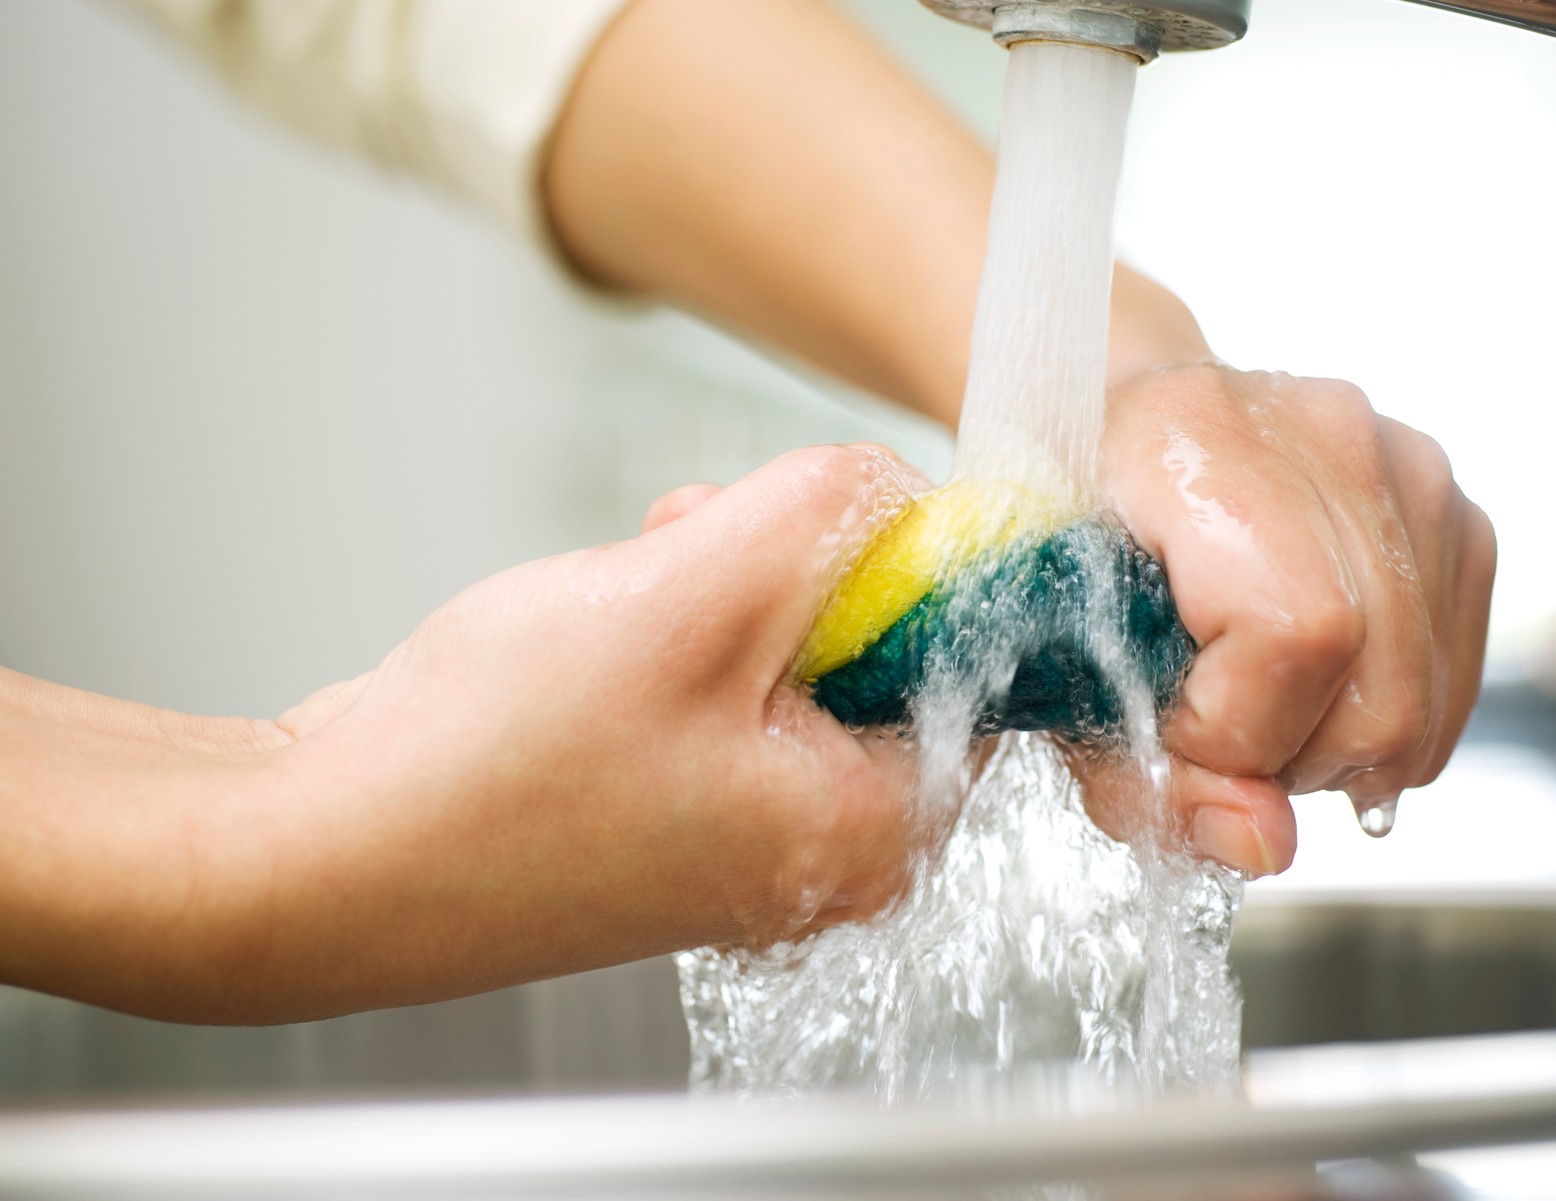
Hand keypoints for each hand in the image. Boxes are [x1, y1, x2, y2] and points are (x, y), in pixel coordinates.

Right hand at [199, 447, 917, 1020]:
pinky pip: (722, 689)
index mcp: (871, 828)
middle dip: (796, 566)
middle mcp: (821, 850)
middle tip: (710, 536)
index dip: (908, 556)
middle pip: (880, 648)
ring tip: (640, 571)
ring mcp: (741, 838)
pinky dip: (679, 632)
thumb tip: (900, 487)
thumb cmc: (487, 768)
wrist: (319, 854)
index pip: (976, 660)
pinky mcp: (672, 812)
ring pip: (791, 655)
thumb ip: (828, 515)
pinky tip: (607, 618)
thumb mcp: (691, 593)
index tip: (826, 514)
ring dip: (726, 585)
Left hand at [1084, 357, 1495, 875]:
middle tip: (1213, 737)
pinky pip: (1452, 679)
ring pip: (1426, 700)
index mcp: (1199, 439)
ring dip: (1335, 753)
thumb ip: (1141, 771)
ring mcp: (1409, 467)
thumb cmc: (1069, 541)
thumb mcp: (1052, 662)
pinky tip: (1308, 693)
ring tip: (1254, 708)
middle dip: (1289, 764)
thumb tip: (1263, 845)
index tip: (1169, 724)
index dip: (1233, 728)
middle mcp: (1328, 435)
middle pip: (1380, 687)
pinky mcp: (1455, 511)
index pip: (1295, 634)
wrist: (1117, 432)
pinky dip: (1382, 724)